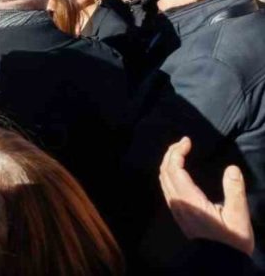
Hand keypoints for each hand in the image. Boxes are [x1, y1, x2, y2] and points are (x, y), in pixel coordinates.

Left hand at [159, 137, 253, 256]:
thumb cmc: (232, 240)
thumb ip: (234, 191)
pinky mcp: (179, 214)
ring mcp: (176, 209)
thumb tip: (231, 168)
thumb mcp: (238, 215)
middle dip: (171, 154)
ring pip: (163, 180)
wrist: (221, 262)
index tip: (187, 140)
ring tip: (180, 152)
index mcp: (190, 201)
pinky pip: (167, 188)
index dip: (177, 153)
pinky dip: (170, 173)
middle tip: (183, 142)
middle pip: (165, 173)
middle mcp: (178, 204)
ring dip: (168, 163)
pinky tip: (179, 171)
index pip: (174, 170)